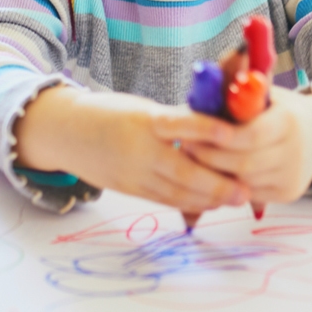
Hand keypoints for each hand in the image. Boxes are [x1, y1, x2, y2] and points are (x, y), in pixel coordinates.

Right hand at [14, 87, 250, 212]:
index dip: (206, 129)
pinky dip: (190, 203)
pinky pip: (165, 200)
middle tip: (246, 189)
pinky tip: (211, 203)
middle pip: (183, 171)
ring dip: (209, 198)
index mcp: (144, 121)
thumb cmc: (111, 113)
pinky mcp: (131, 190)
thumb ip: (176, 120)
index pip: (179, 124)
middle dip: (217, 184)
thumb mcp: (142, 109)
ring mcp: (134, 175)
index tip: (232, 134)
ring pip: (177, 192)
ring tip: (237, 198)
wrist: (66, 132)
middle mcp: (139, 150)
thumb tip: (218, 126)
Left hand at [178, 87, 311, 203]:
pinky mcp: (288, 194)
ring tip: (192, 160)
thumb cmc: (276, 108)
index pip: (250, 136)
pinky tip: (214, 174)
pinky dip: (229, 185)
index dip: (219, 137)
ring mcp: (293, 177)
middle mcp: (295, 152)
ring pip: (243, 183)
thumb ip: (238, 77)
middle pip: (243, 164)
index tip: (192, 133)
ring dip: (215, 173)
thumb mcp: (263, 88)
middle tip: (184, 148)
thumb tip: (217, 61)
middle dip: (209, 158)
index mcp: (289, 122)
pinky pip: (250, 195)